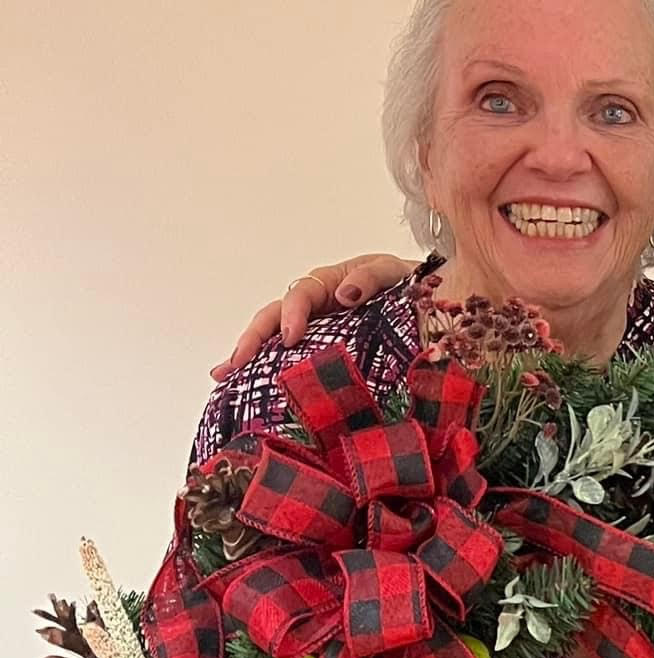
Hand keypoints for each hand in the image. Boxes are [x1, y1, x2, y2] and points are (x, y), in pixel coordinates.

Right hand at [211, 254, 415, 376]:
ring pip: (273, 338)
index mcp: (329, 284)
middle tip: (236, 363)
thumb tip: (345, 294)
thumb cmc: (406, 284)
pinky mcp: (321, 351)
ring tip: (224, 375)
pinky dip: (266, 369)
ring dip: (247, 355)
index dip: (292, 314)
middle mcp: (315, 307)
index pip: (301, 295)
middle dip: (253, 339)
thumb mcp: (393, 271)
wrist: (426, 304)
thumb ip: (372, 276)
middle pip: (273, 317)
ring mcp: (315, 330)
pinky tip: (244, 386)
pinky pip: (289, 358)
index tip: (292, 337)